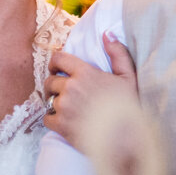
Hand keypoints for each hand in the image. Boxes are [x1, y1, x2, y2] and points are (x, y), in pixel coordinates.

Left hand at [44, 33, 137, 149]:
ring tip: (68, 108)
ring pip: (48, 100)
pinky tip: (65, 121)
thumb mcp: (128, 77)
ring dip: (55, 103)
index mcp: (85, 73)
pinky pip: (46, 118)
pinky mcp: (61, 126)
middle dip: (55, 85)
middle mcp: (71, 88)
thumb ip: (117, 53)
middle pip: (50, 81)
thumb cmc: (129, 108)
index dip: (55, 63)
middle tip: (64, 92)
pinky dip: (53, 120)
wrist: (125, 139)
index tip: (57, 69)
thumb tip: (107, 34)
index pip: (58, 59)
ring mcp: (64, 107)